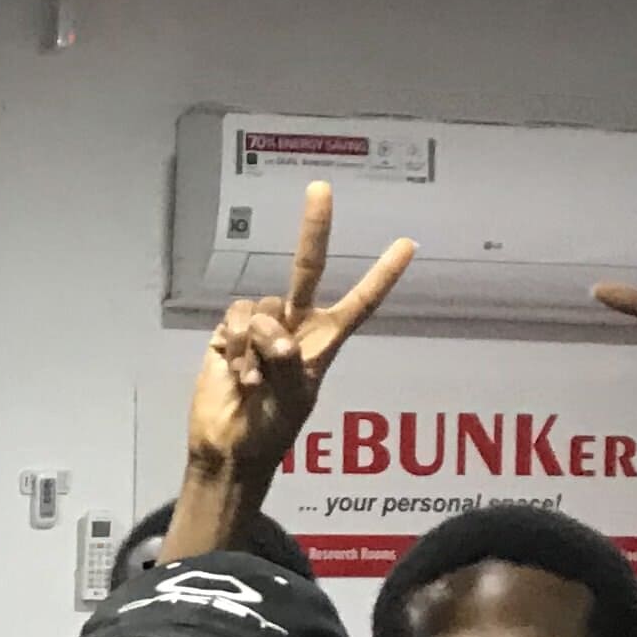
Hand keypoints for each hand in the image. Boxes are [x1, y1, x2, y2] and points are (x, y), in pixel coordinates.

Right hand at [183, 179, 417, 482]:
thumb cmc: (271, 431)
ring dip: (254, 345)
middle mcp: (295, 325)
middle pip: (308, 268)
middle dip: (314, 228)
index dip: (383, 275)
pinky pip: (234, 320)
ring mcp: (260, 328)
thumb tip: (274, 335)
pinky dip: (235, 345)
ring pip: (262, 307)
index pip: (361, 302)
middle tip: (321, 188)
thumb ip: (288, 364)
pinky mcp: (227, 334)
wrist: (228, 448)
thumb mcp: (293, 401)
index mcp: (325, 341)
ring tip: (253, 381)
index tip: (409, 243)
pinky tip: (237, 373)